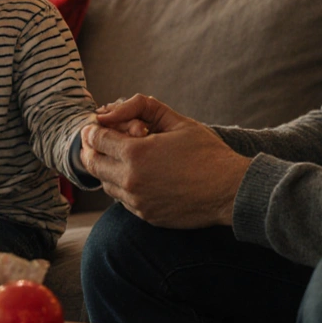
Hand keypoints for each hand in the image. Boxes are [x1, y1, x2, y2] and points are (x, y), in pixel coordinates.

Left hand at [80, 94, 251, 228]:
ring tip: (118, 157)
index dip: (93, 129)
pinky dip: (122, 186)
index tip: (95, 124)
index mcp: (136, 153)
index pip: (97, 138)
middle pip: (93, 163)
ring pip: (105, 184)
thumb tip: (113, 109)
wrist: (229, 191)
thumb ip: (144, 108)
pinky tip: (136, 176)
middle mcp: (130, 180)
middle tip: (97, 140)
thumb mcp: (178, 121)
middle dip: (91, 149)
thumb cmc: (207, 153)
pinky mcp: (145, 215)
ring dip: (106, 168)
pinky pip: (122, 199)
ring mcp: (137, 201)